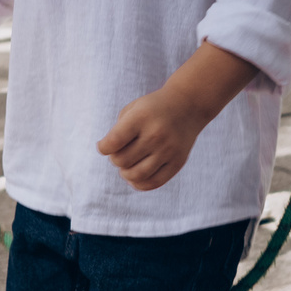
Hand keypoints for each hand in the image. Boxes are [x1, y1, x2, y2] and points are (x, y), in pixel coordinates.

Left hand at [97, 83, 212, 190]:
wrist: (188, 106)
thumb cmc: (152, 109)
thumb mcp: (133, 109)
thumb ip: (117, 131)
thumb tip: (110, 156)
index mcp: (142, 117)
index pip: (113, 142)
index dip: (103, 147)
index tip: (105, 145)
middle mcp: (156, 134)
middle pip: (122, 160)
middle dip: (115, 159)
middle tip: (120, 152)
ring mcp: (168, 150)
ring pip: (136, 175)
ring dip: (125, 173)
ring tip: (126, 166)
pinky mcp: (178, 162)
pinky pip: (154, 182)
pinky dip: (139, 184)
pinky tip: (135, 177)